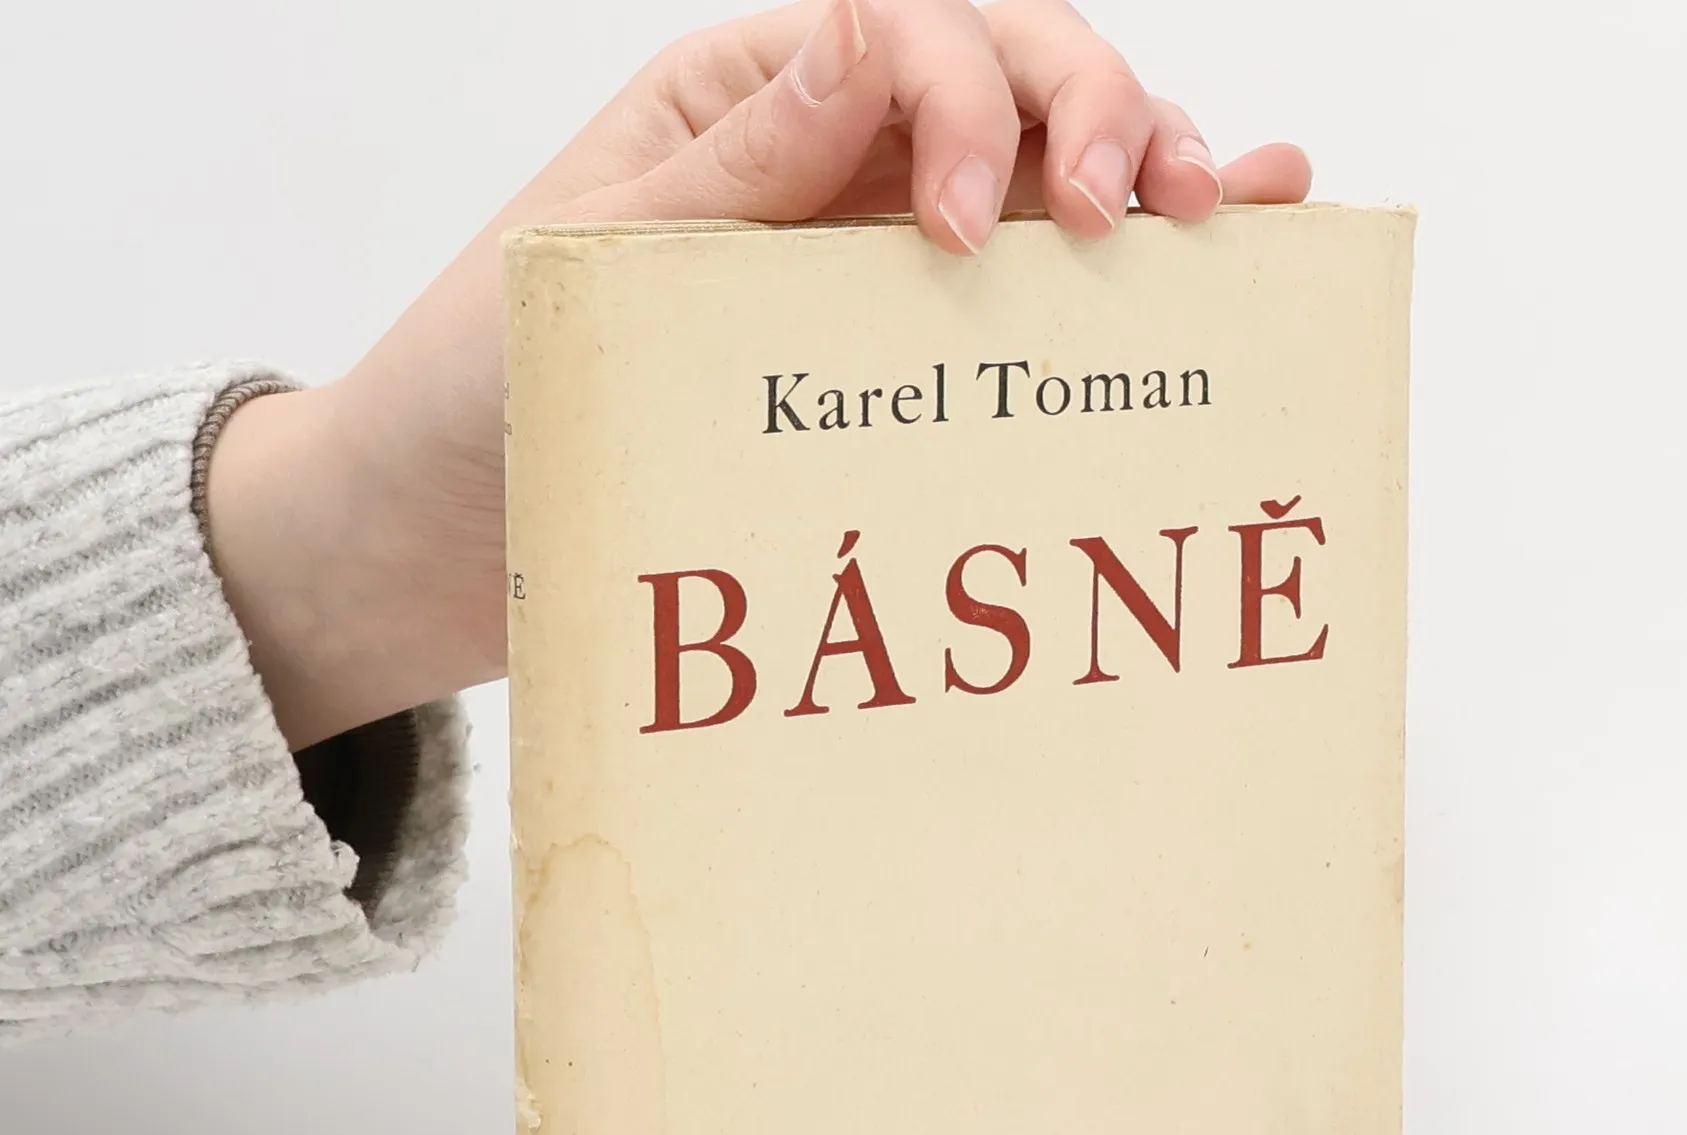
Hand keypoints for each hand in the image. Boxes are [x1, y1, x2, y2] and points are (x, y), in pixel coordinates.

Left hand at [207, 0, 1310, 749]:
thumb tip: (869, 39)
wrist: (450, 530)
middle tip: (1135, 211)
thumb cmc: (488, 384)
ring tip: (1218, 208)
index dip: (970, 104)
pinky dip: (1140, 253)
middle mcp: (842, 154)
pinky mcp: (920, 344)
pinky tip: (1233, 230)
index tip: (963, 231)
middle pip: (1012, 73)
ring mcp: (891, 245)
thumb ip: (735, 161)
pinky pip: (1039, 279)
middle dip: (1094, 116)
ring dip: (1151, 160)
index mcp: (755, 98)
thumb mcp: (589, 258)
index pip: (908, 34)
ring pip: (1055, 162)